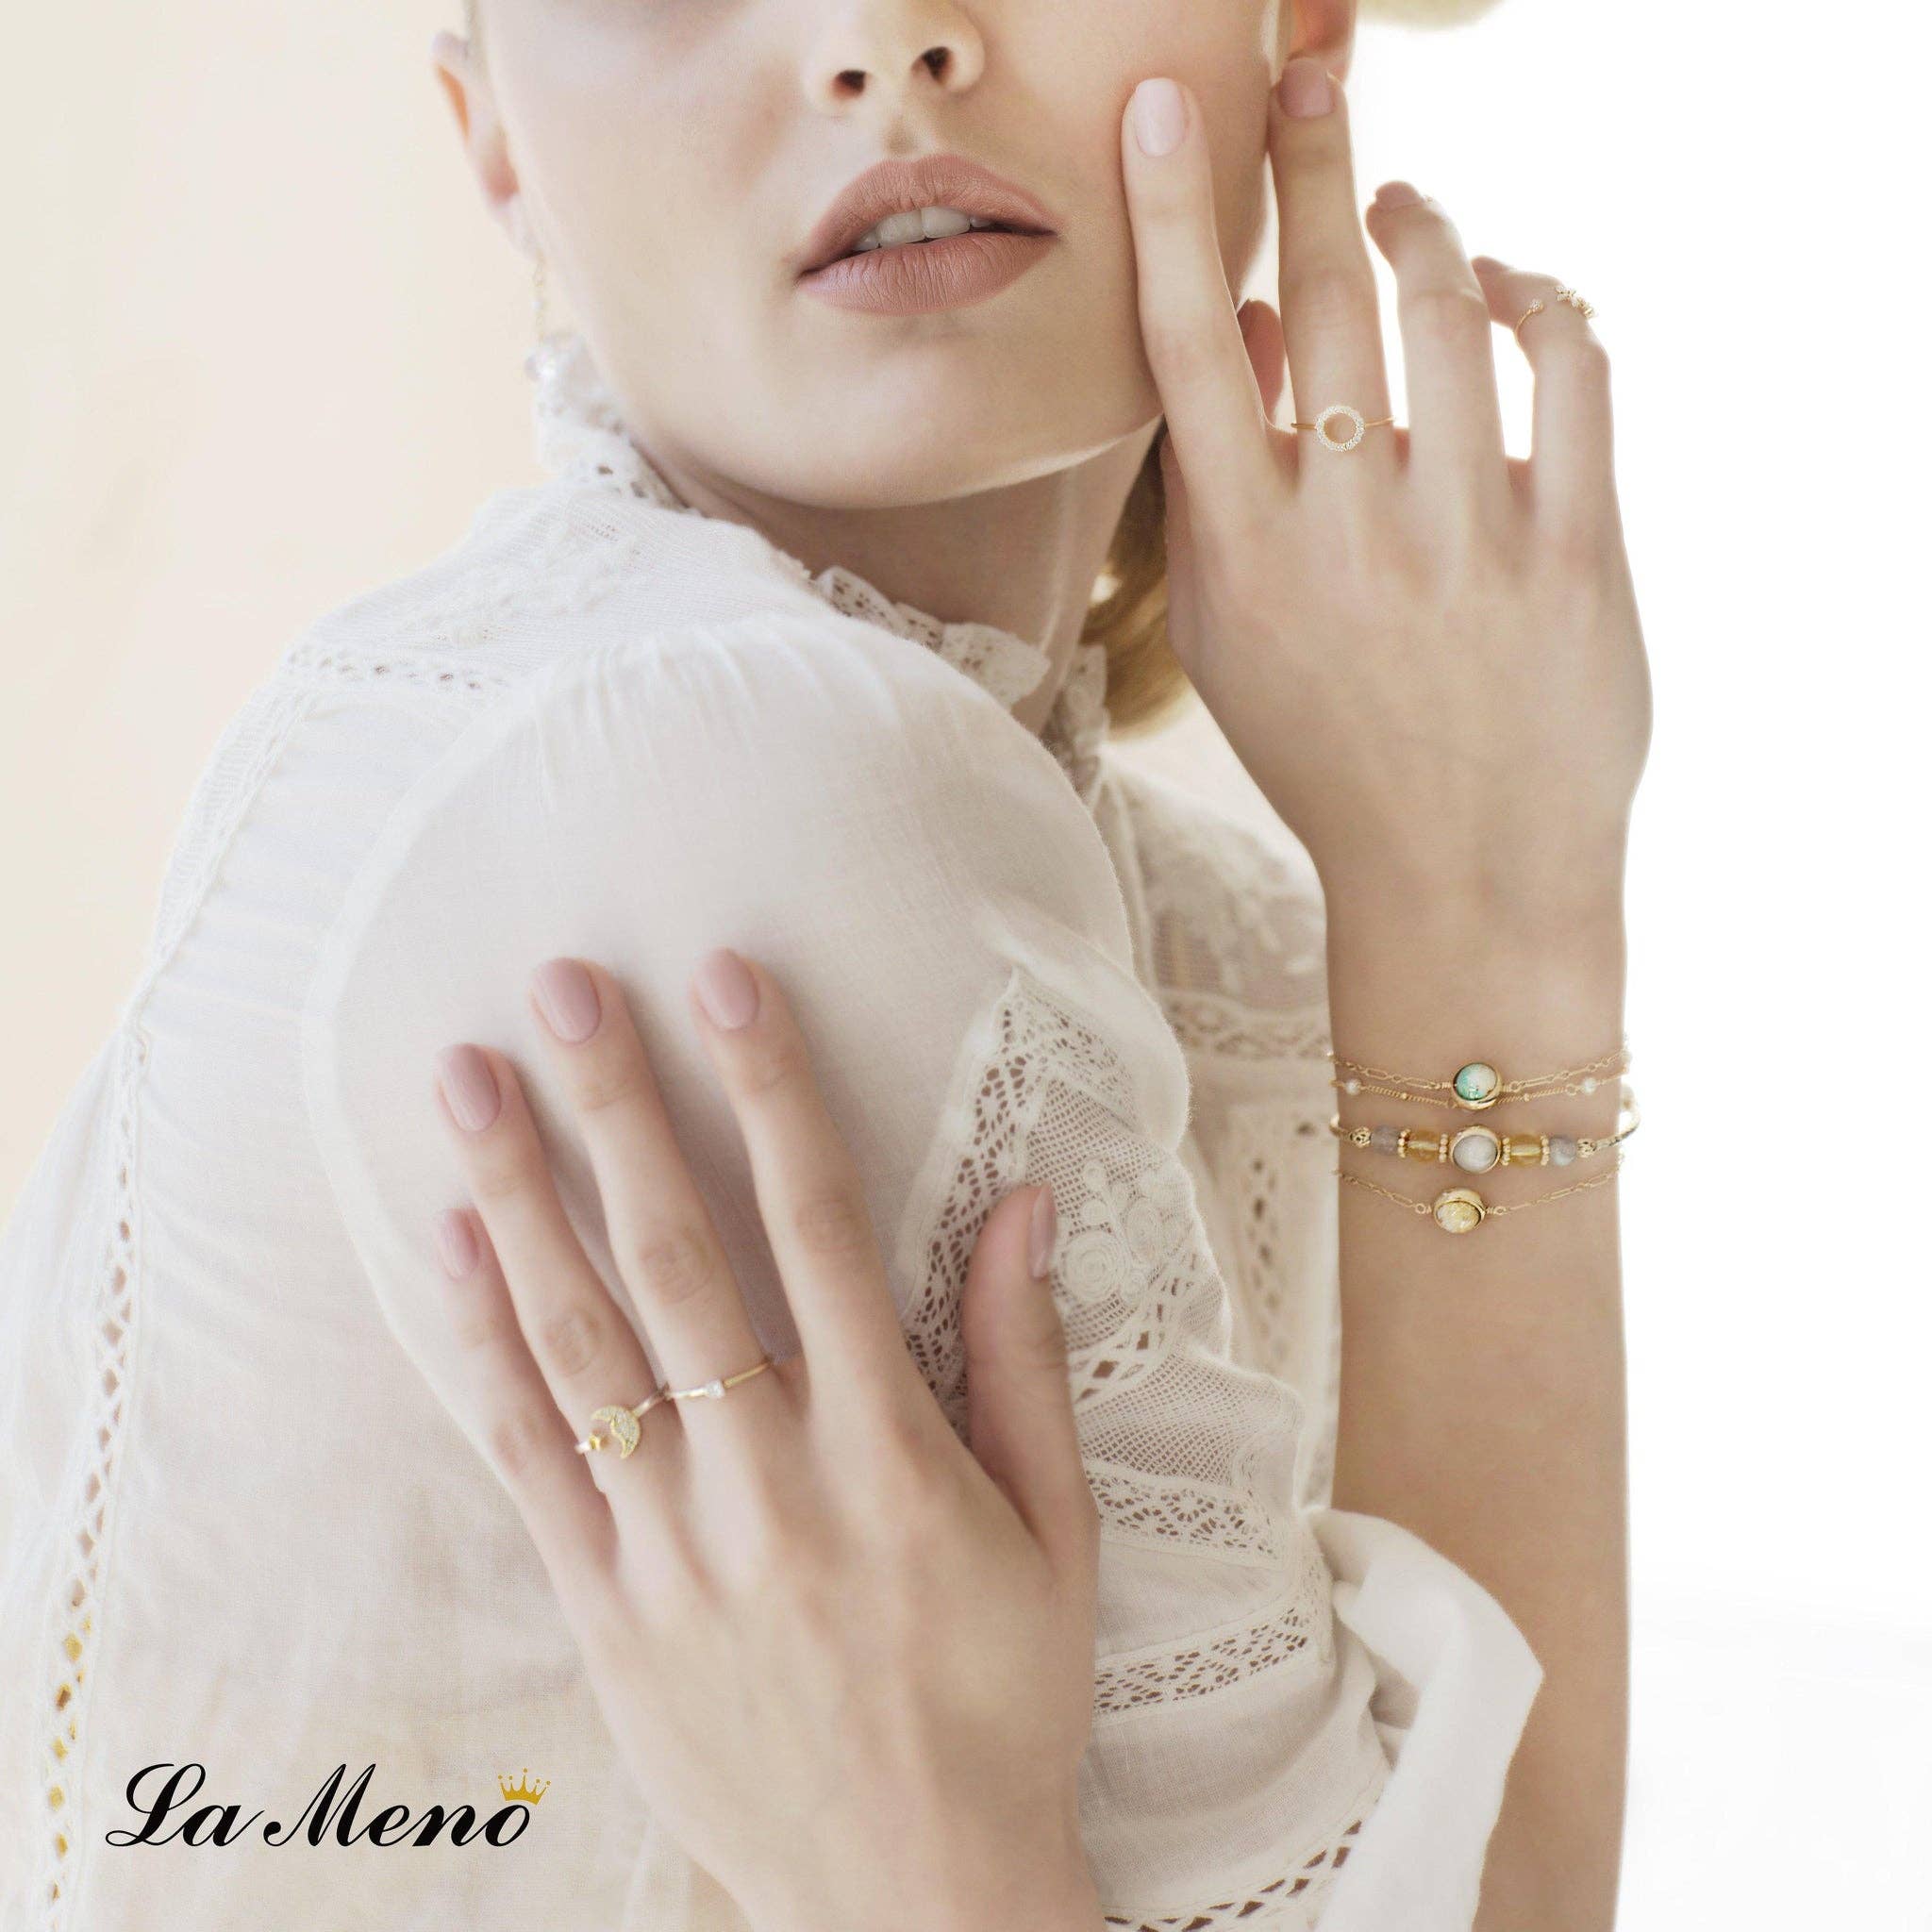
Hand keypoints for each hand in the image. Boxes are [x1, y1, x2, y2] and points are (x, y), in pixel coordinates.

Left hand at [425, 949, 1102, 1931]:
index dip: (773, 1092)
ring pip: (582, 1344)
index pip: (821, 1228)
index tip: (732, 984)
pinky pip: (530, 1461)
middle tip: (562, 990)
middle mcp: (771, 1483)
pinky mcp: (607, 1614)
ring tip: (464, 1086)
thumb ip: (1023, 1360)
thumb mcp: (1058, 1533)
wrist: (914, 1895)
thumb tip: (1022, 1202)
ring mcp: (674, 1550)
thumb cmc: (1002, 1701)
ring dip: (520, 1200)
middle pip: (679, 1260)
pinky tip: (453, 1250)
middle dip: (618, 1110)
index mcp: (891, 1452)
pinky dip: (486, 1349)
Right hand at [1119, 59, 1650, 916]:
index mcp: (1244, 556)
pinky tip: (1511, 294)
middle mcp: (1346, 534)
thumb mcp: (1229, 638)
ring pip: (1446, 311)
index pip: (1193, 350)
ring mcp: (1467, 539)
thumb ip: (1213, 489)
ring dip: (1428, 227)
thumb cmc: (1329, 754)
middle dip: (1316, 160)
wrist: (1462, 875)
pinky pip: (1571, 372)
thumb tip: (1249, 321)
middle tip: (1309, 67)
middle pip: (1325, 296)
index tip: (1169, 107)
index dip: (1179, 215)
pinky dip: (1540, 302)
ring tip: (1410, 208)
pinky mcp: (1575, 551)